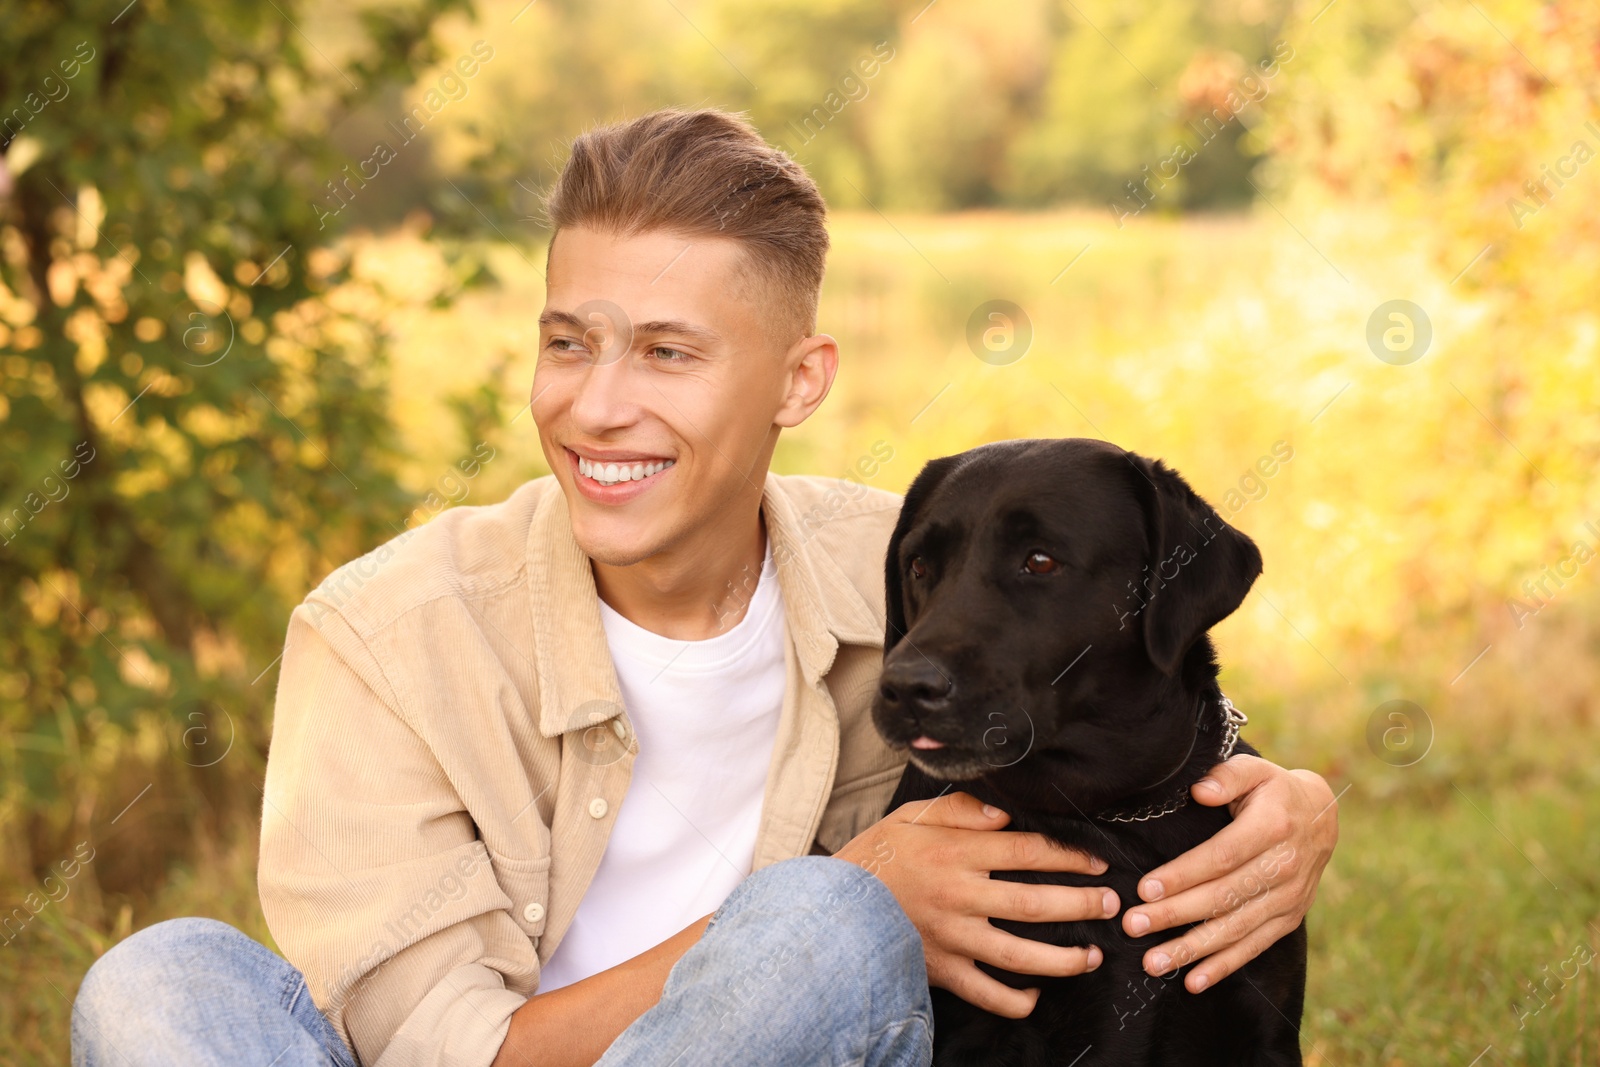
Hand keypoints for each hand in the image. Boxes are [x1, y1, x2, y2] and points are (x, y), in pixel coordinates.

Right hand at [834, 791, 1115, 1018]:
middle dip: (1082, 904)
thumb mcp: (909, 816)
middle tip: (1111, 904)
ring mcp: (953, 938)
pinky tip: (1036, 993)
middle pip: (1035, 902)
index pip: (1027, 851)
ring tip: (1092, 955)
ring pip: (1022, 954)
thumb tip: (1004, 810)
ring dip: (1065, 957)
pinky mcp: (942, 972)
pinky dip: (1018, 999)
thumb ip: (958, 809)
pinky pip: (989, 993)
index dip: (1068, 856)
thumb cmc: (875, 858)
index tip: (1095, 861)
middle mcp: (959, 896)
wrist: (830, 909)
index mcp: (954, 853)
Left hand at [1120, 754, 1337, 991]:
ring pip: (1235, 929)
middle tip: (1133, 926)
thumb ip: (1227, 776)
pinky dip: (1224, 966)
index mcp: (1273, 828)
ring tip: (1154, 963)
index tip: (1144, 889)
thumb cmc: (1274, 791)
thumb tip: (1200, 791)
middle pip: (1223, 898)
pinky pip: (1254, 946)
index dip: (1183, 875)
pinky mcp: (1289, 919)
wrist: (1322, 817)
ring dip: (1192, 949)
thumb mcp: (1256, 770)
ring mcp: (1290, 899)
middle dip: (1174, 915)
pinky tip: (1193, 981)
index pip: (1221, 857)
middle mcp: (1285, 868)